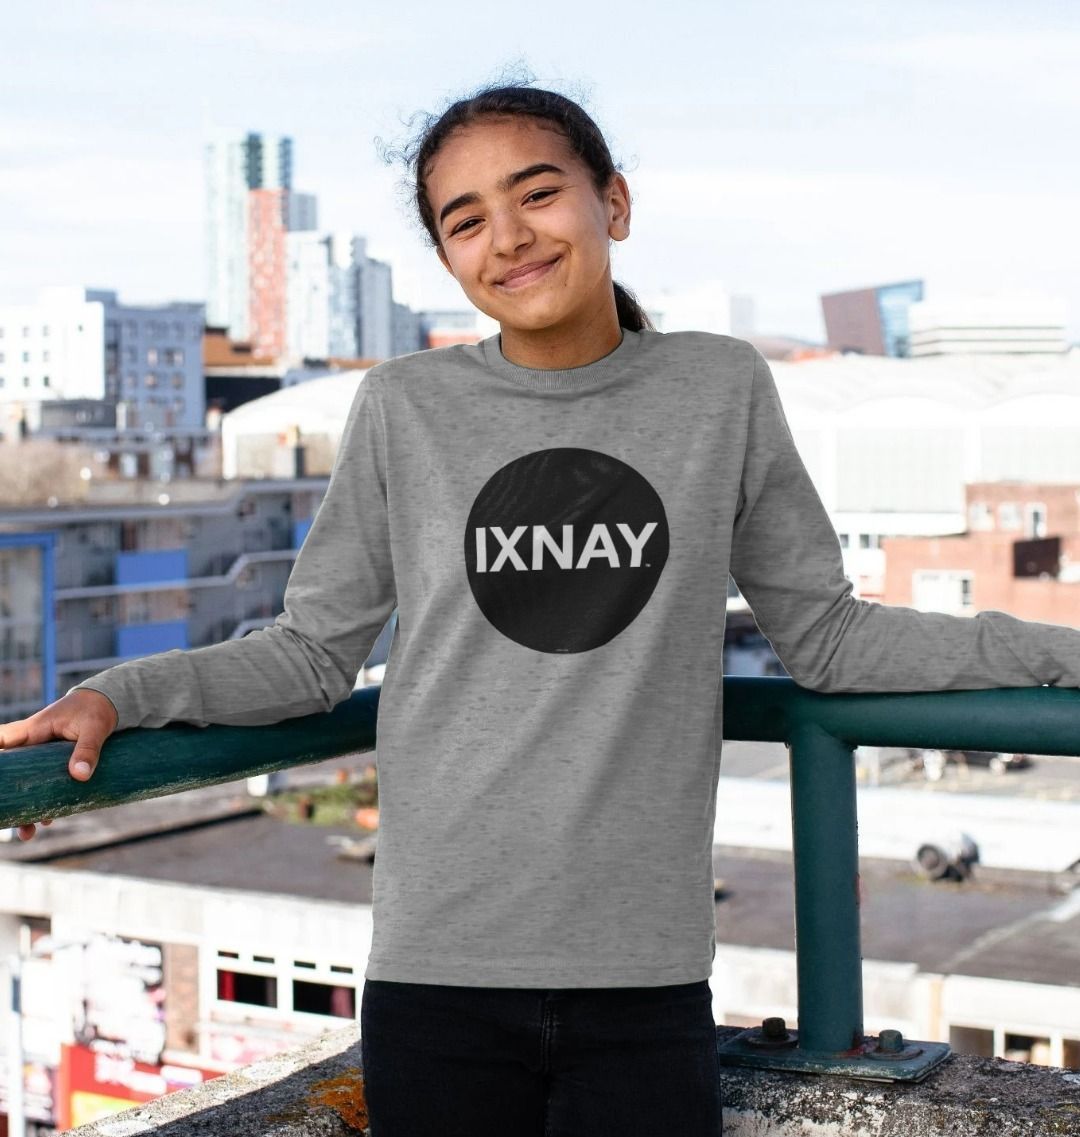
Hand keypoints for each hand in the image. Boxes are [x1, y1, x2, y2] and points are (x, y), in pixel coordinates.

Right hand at [0, 689, 118, 840]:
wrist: (108, 705)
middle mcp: (30, 747)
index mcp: (32, 731)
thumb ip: (87, 749)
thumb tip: (80, 775)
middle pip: (9, 774)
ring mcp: (41, 759)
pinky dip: (44, 804)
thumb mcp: (94, 727)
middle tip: (7, 820)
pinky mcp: (55, 767)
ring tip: (28, 833)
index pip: (2, 740)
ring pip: (25, 786)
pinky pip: (44, 787)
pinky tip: (48, 819)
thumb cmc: (95, 710)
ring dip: (26, 809)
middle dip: (7, 796)